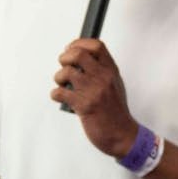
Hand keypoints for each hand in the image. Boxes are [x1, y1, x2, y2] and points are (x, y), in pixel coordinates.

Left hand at [50, 37, 137, 156]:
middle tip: (64, 66)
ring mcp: (93, 91)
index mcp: (111, 71)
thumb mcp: (114, 84)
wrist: (122, 134)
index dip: (79, 43)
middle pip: (77, 54)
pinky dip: (56, 95)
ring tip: (63, 85)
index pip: (96, 45)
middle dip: (64, 58)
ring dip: (59, 78)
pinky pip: (59, 93)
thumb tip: (80, 58)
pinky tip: (61, 98)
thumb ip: (101, 70)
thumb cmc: (115, 111)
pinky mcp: (83, 106)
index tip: (71, 48)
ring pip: (66, 72)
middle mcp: (102, 78)